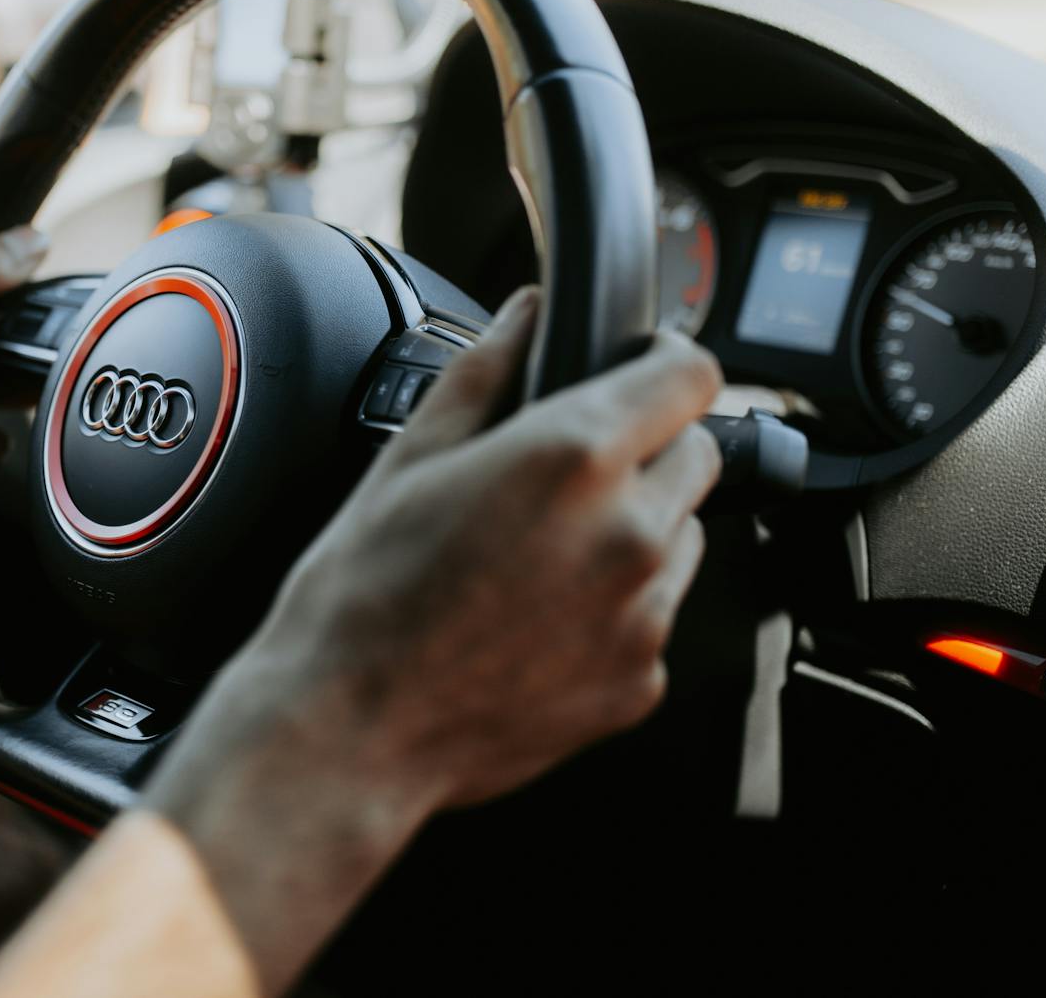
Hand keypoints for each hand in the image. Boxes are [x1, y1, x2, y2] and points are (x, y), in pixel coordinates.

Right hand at [249, 287, 723, 808]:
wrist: (349, 730)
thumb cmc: (361, 598)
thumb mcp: (408, 457)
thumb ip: (484, 368)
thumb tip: (527, 314)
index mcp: (573, 459)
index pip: (689, 375)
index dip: (663, 362)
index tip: (640, 370)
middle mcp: (628, 534)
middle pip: (696, 456)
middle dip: (646, 448)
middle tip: (563, 474)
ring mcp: (641, 616)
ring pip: (681, 539)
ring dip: (634, 530)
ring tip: (538, 554)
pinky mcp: (638, 682)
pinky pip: (652, 618)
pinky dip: (613, 609)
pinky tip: (535, 618)